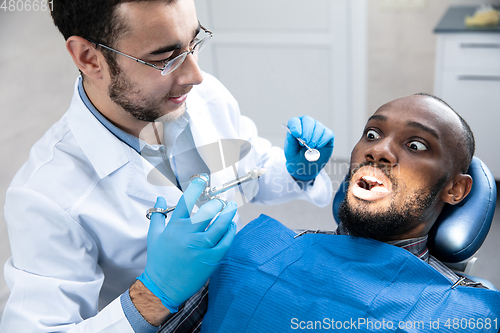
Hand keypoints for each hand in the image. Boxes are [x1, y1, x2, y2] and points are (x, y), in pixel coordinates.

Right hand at [137, 176, 236, 312]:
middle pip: (208, 211)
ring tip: (232, 207)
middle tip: (222, 199)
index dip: (195, 188)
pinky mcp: (211, 258)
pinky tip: (231, 225)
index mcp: (175, 227)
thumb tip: (159, 198)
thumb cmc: (158, 260)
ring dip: (228, 213)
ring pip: (220, 225)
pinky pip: (225, 241)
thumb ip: (158, 215)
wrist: (163, 286)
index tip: (203, 178)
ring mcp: (201, 246)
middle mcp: (188, 234)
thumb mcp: (154, 236)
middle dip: (217, 202)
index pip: (186, 201)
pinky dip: (230, 231)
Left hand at [284, 116, 333, 180]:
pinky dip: (323, 141)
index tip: (296, 134)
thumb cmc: (296, 156)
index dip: (295, 126)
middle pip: (308, 121)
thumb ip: (290, 142)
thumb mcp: (290, 152)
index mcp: (295, 127)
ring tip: (310, 148)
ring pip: (318, 127)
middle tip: (305, 143)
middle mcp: (307, 125)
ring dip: (314, 138)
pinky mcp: (328, 135)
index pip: (294, 121)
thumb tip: (292, 133)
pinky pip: (327, 134)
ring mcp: (318, 129)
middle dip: (306, 132)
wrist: (305, 166)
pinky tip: (317, 147)